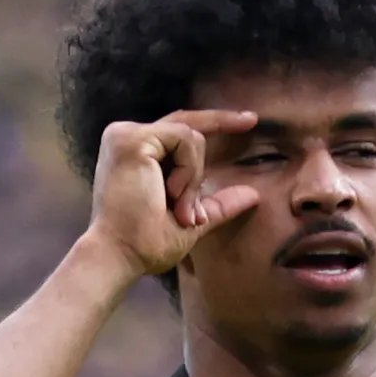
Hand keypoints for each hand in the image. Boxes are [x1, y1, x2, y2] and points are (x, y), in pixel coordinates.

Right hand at [83, 109, 262, 284]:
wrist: (122, 256)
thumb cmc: (147, 244)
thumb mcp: (192, 220)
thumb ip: (217, 204)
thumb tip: (253, 194)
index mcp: (140, 155)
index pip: (181, 129)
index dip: (216, 122)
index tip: (250, 120)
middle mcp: (130, 138)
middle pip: (188, 123)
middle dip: (222, 125)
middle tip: (244, 132)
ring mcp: (128, 135)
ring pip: (191, 134)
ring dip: (194, 176)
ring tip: (179, 206)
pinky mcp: (132, 138)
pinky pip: (183, 138)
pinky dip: (188, 170)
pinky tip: (172, 192)